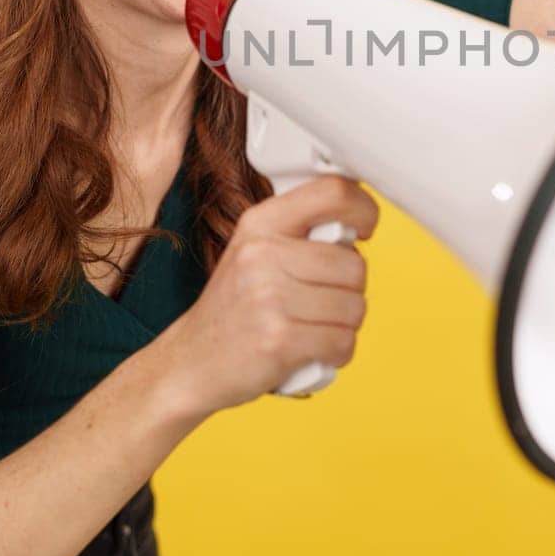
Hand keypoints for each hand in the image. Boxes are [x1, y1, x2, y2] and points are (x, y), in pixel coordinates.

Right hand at [159, 175, 379, 414]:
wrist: (190, 362)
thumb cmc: (234, 308)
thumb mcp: (255, 251)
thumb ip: (300, 232)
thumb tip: (356, 224)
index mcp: (260, 223)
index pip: (333, 193)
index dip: (364, 209)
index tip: (364, 228)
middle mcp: (263, 254)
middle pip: (355, 265)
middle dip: (350, 290)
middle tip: (322, 300)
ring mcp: (270, 298)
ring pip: (355, 308)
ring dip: (344, 325)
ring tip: (312, 325)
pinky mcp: (279, 340)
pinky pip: (343, 343)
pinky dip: (336, 353)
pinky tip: (312, 351)